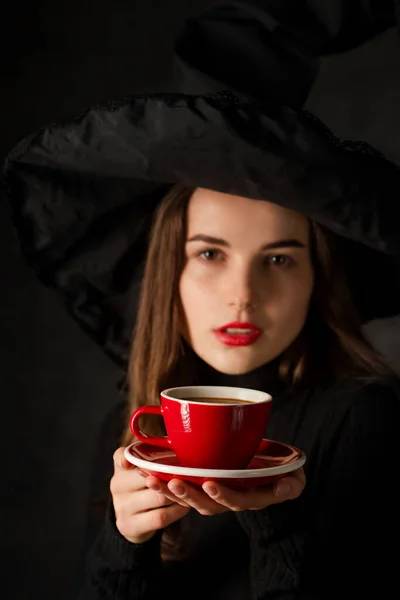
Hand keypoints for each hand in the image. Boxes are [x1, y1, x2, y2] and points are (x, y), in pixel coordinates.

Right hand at [110, 447, 190, 544]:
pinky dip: (177, 510)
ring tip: (192, 488)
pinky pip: (161, 517)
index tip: (148, 459)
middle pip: (149, 478)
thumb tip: (169, 441)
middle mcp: (117, 487)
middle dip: (171, 476)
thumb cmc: (141, 486)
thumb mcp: (138, 468)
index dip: (134, 458)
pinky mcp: (131, 526)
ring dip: (178, 493)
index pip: (124, 458)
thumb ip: (146, 453)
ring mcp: (123, 508)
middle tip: (191, 472)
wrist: (131, 521)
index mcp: (120, 468)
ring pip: (158, 498)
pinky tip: (186, 505)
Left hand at [145, 468, 305, 515]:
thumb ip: (291, 484)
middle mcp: (232, 499)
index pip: (236, 500)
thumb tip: (286, 487)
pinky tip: (151, 473)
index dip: (223, 494)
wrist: (277, 478)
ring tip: (153, 480)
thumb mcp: (293, 480)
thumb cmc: (284, 475)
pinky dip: (168, 483)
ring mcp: (218, 494)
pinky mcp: (206, 485)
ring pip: (193, 498)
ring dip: (171, 491)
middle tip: (172, 483)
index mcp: (251, 497)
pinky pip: (186, 487)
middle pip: (207, 503)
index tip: (210, 483)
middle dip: (188, 495)